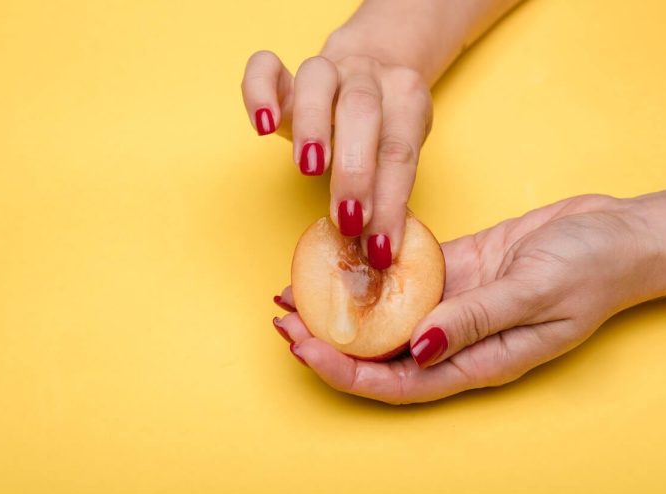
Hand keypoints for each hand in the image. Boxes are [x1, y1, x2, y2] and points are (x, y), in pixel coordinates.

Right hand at [242, 51, 431, 268]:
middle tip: (347, 218)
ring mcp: (329, 70)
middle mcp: (368, 77)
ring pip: (318, 80)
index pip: (400, 153)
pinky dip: (259, 93)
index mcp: (407, 99)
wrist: (374, 71)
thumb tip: (379, 253)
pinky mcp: (287, 74)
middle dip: (354, 171)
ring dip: (313, 126)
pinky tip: (262, 126)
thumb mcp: (398, 156)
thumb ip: (388, 194)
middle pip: (363, 111)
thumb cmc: (385, 130)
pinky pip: (265, 67)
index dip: (390, 203)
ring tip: (308, 169)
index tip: (378, 248)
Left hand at [273, 194, 659, 402]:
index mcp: (479, 361)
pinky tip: (342, 257)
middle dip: (329, 340)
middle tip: (284, 318)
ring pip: (386, 314)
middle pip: (381, 352)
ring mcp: (455, 303)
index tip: (304, 348)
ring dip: (343, 304)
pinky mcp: (457, 269)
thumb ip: (477, 320)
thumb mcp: (536, 293)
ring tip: (297, 289)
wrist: (618, 235)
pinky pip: (405, 274)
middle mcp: (458, 339)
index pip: (399, 381)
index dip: (347, 371)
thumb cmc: (591, 269)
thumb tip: (417, 346)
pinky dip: (372, 270)